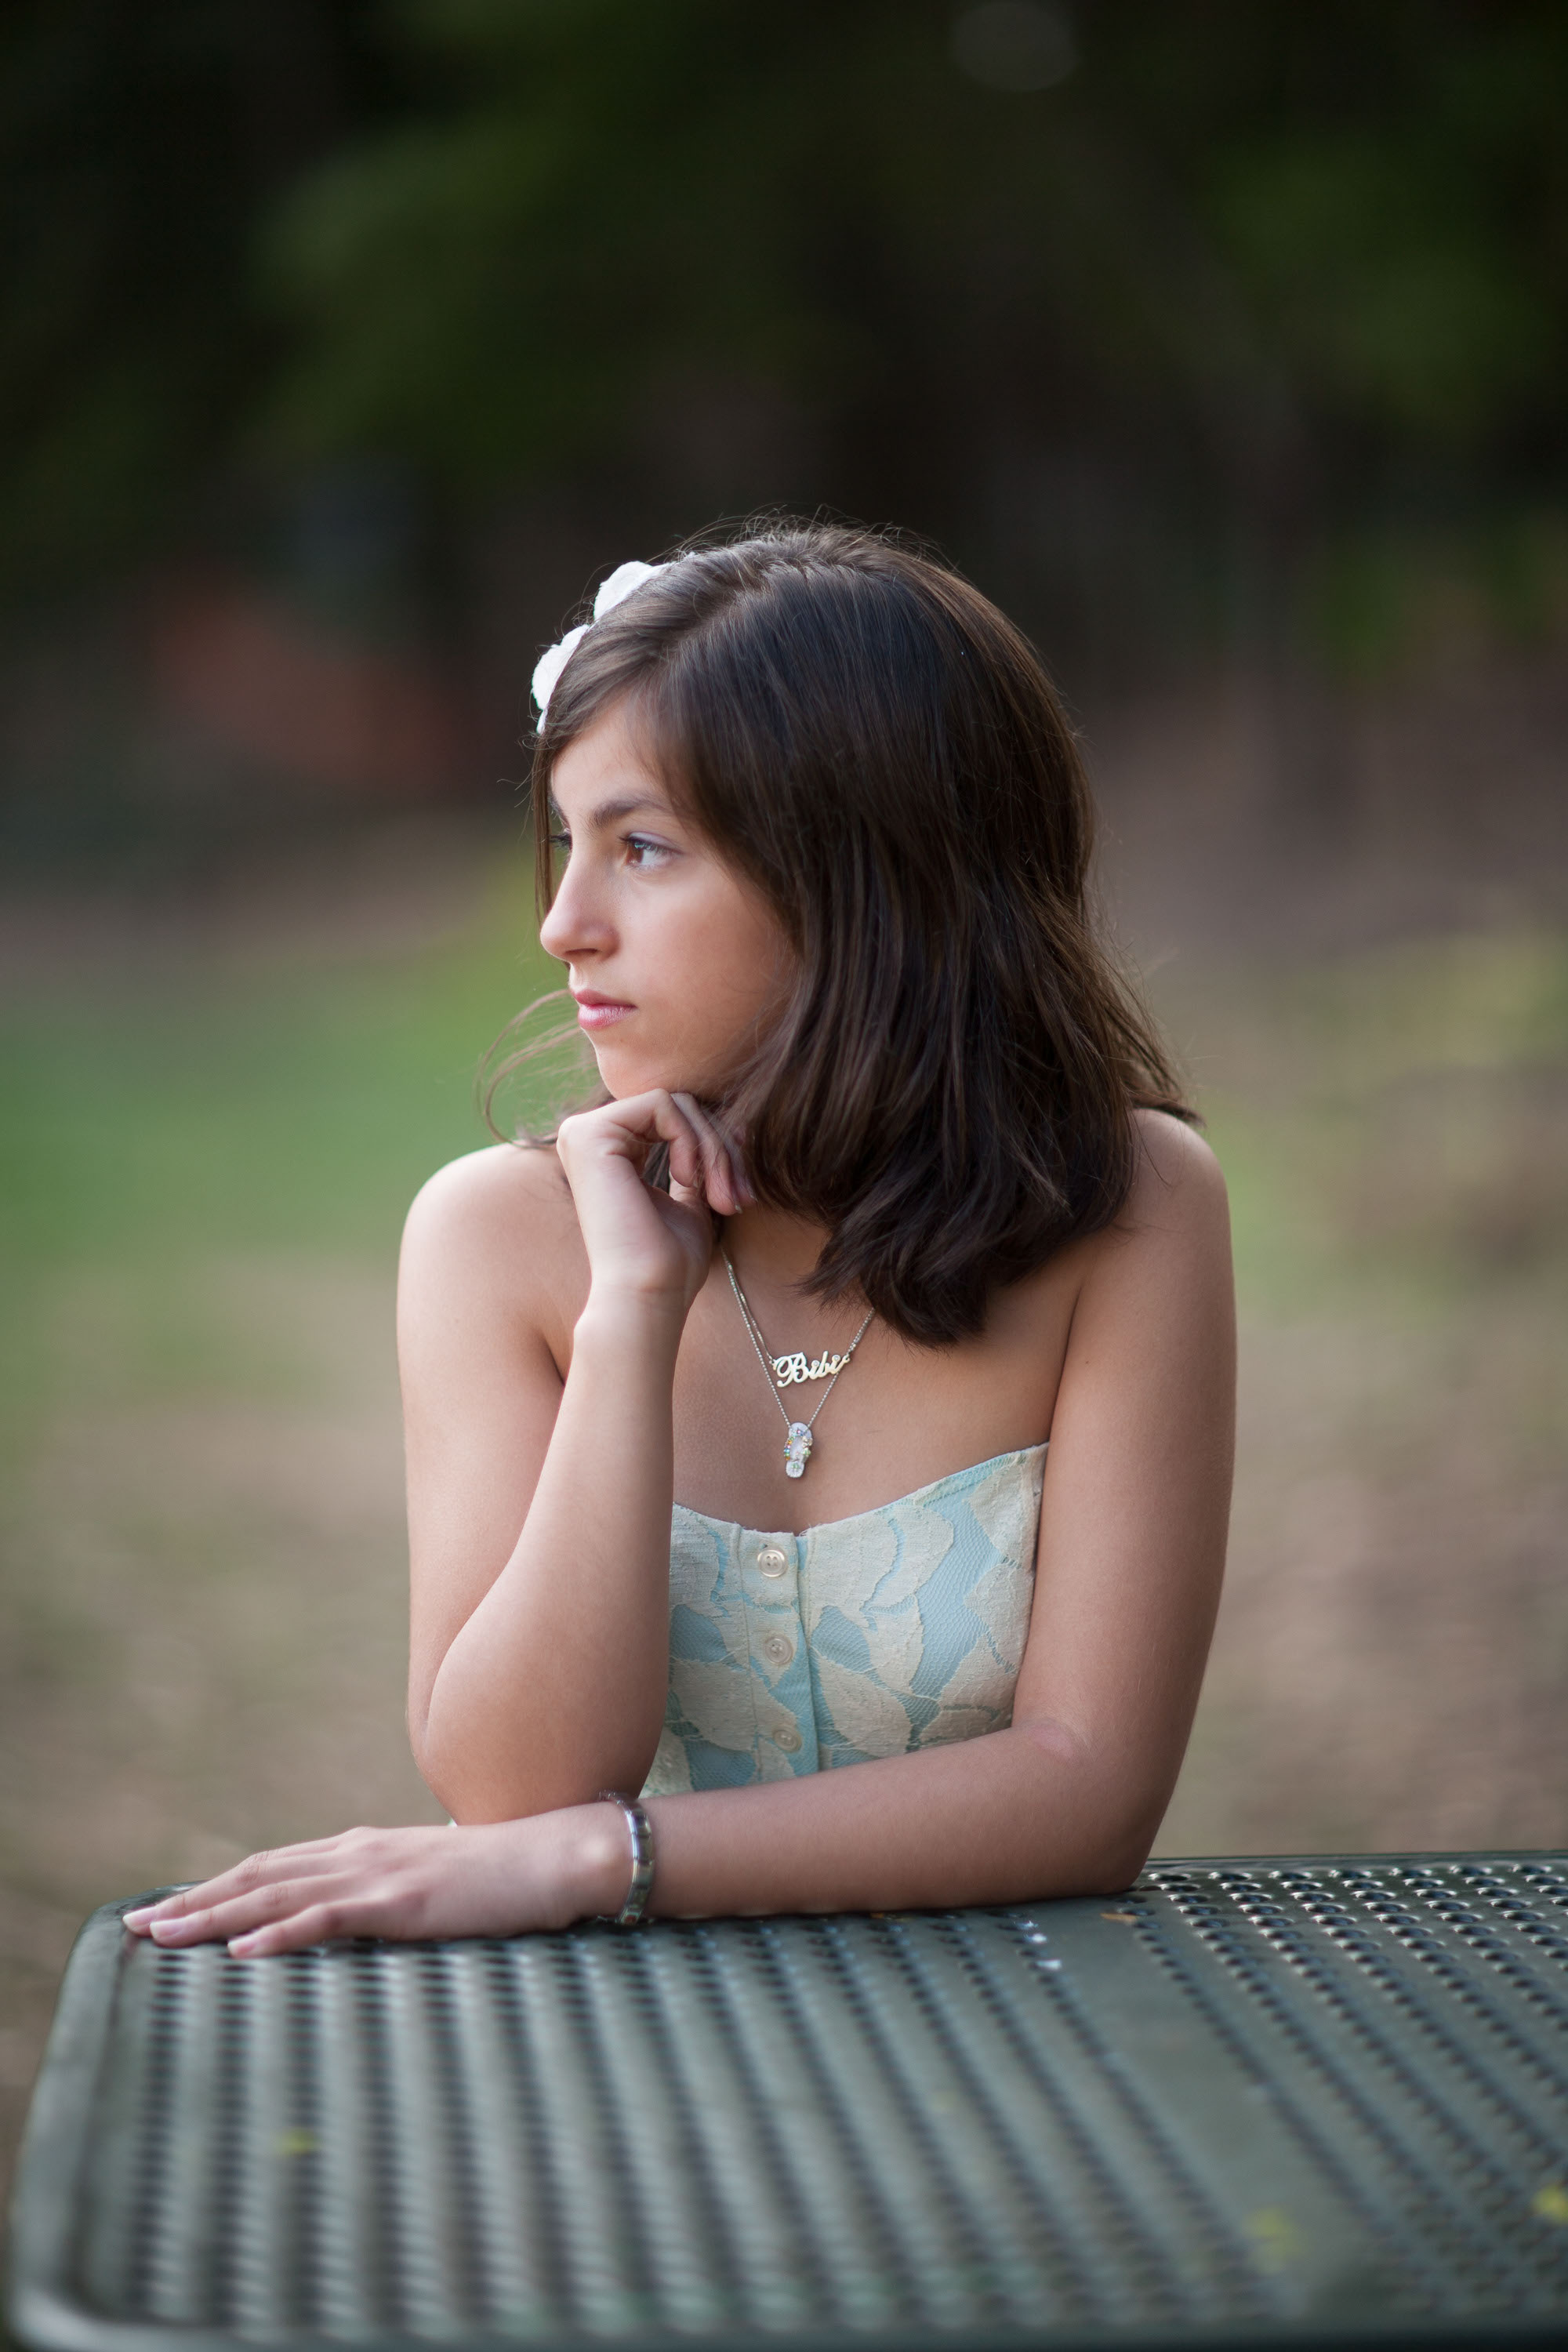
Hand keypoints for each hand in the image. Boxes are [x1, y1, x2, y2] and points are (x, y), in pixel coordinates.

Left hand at [120, 1805, 629, 1956]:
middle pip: (259, 1874)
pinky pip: (327, 1918)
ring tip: (165, 1937)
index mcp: (365, 1848)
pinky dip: (280, 1933)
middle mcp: (360, 1851)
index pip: (274, 1866)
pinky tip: (243, 1951)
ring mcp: (379, 1872)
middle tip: (137, 1928)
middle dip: (195, 1901)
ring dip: (215, 1915)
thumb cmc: (505, 1877)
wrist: (560, 1854)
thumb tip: (361, 1918)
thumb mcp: (433, 1882)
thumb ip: (391, 1893)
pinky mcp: (402, 1900)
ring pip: (278, 1892)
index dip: (218, 1886)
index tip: (170, 1909)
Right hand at [555, 1088, 750, 1312]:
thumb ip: (695, 1160)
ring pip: (676, 1102)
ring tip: (721, 1197)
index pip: (674, 1116)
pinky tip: (688, 1180)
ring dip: (714, 1148)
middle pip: (678, 1105)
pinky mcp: (590, 1133)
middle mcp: (585, 1135)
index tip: (740, 1188)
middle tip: (740, 1196)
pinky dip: (692, 1140)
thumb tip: (727, 1124)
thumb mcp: (691, 1200)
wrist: (648, 1294)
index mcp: (605, 1150)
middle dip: (721, 1146)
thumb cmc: (671, 1261)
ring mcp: (582, 1131)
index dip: (717, 1143)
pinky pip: (664, 1103)